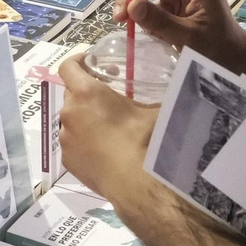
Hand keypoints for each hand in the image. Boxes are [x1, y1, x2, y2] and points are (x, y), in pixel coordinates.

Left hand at [58, 52, 158, 202]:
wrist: (136, 185)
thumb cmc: (145, 140)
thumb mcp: (156, 111)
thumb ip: (158, 95)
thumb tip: (179, 84)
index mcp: (86, 94)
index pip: (68, 67)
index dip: (78, 60)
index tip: (91, 61)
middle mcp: (69, 114)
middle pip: (71, 93)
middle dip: (87, 90)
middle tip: (109, 95)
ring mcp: (66, 139)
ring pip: (72, 119)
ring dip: (85, 117)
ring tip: (108, 125)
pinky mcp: (68, 161)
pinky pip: (73, 142)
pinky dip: (84, 140)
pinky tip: (105, 148)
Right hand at [126, 0, 245, 76]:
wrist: (232, 63)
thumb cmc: (219, 46)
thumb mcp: (190, 36)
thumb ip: (161, 21)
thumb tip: (131, 5)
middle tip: (121, 13)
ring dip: (130, 2)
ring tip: (121, 20)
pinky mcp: (168, 10)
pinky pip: (146, 5)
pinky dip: (136, 13)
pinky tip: (130, 26)